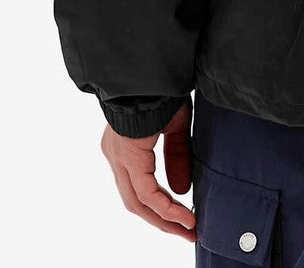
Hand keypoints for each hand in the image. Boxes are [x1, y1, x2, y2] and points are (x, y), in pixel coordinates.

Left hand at [101, 103, 196, 240]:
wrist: (153, 72)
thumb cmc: (163, 91)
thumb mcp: (174, 128)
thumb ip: (177, 157)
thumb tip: (181, 190)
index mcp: (124, 147)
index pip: (139, 187)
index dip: (162, 206)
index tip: (185, 217)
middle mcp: (116, 155)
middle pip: (136, 201)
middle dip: (163, 220)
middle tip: (187, 231)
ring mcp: (118, 157)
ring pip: (137, 202)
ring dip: (164, 219)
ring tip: (188, 229)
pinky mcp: (127, 156)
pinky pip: (145, 192)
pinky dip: (165, 207)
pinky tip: (183, 214)